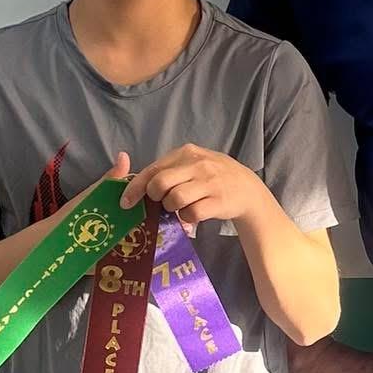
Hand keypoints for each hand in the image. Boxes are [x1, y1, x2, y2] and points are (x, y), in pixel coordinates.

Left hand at [118, 143, 270, 235]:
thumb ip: (168, 170)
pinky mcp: (218, 201)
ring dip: (172, 209)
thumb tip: (135, 182)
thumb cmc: (212, 176)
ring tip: (180, 208)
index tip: (126, 203)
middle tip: (162, 203)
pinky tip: (194, 215)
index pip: (153, 169)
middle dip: (155, 198)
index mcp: (186, 153)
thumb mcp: (192, 164)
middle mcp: (198, 164)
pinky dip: (188, 219)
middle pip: (160, 183)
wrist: (246, 188)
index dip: (135, 188)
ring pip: (175, 200)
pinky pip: (191, 214)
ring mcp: (209, 182)